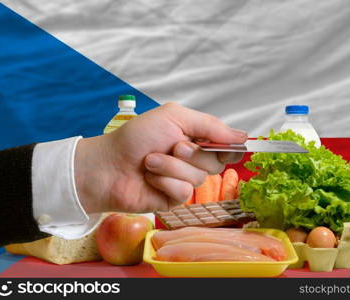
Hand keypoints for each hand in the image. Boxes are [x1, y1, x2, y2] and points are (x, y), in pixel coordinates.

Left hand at [74, 103, 246, 212]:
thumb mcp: (174, 117)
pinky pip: (184, 192)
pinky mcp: (174, 199)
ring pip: (199, 178)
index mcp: (195, 138)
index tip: (225, 145)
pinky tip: (150, 179)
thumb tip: (242, 135)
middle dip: (193, 154)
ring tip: (150, 162)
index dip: (229, 146)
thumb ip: (210, 125)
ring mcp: (183, 179)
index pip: (226, 145)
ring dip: (172, 167)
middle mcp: (192, 159)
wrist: (108, 165)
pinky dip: (165, 182)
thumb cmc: (135, 137)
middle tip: (172, 146)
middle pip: (217, 163)